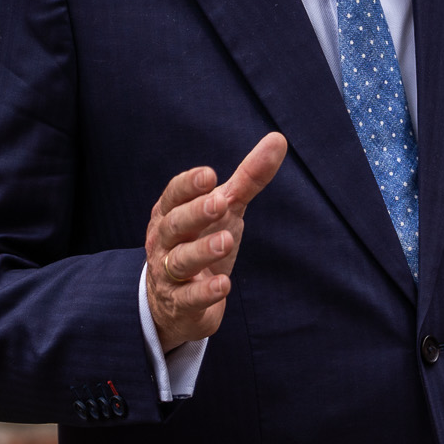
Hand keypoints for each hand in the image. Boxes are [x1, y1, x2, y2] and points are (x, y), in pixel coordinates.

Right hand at [145, 132, 286, 351]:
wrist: (175, 301)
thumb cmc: (201, 240)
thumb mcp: (225, 209)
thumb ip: (248, 178)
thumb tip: (279, 139)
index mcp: (171, 212)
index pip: (174, 195)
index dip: (188, 185)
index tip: (209, 175)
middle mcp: (164, 241)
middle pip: (174, 224)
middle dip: (195, 213)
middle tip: (219, 202)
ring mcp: (168, 274)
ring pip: (179, 260)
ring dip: (202, 251)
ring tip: (226, 241)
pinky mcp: (180, 304)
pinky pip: (188, 297)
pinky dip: (205, 291)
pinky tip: (223, 285)